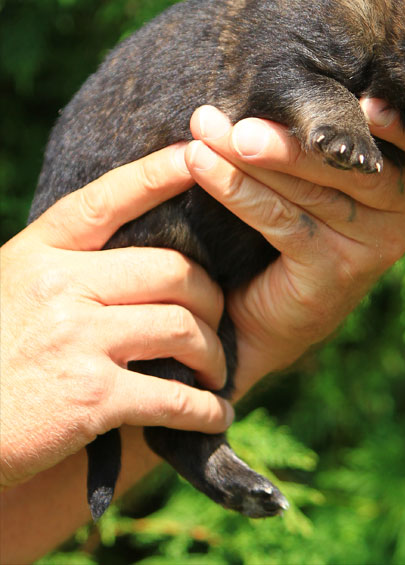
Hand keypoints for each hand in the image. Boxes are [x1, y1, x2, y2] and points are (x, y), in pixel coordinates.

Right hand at [0, 145, 232, 489]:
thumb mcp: (15, 289)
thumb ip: (70, 267)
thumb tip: (146, 256)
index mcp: (39, 253)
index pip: (108, 200)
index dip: (157, 174)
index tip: (196, 156)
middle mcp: (58, 285)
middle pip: (174, 272)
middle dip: (212, 300)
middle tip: (218, 321)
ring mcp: (75, 338)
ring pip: (183, 328)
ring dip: (213, 356)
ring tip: (216, 373)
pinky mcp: (89, 397)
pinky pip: (173, 396)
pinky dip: (205, 410)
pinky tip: (216, 415)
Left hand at [185, 98, 404, 398]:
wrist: (267, 313)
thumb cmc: (295, 225)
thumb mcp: (321, 175)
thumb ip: (325, 134)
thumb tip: (278, 75)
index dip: (391, 119)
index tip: (363, 101)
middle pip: (352, 165)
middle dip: (293, 140)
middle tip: (236, 119)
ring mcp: (380, 246)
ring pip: (315, 192)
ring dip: (255, 160)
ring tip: (206, 132)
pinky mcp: (339, 273)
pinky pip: (284, 222)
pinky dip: (239, 192)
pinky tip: (200, 166)